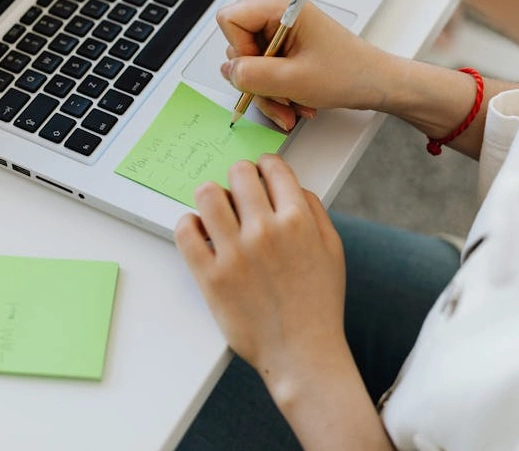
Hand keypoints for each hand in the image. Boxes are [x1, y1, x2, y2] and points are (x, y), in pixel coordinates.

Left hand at [174, 155, 347, 391]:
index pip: (272, 168)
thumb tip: (293, 186)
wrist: (301, 353)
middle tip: (238, 192)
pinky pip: (185, 230)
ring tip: (216, 211)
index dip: (265, 165)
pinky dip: (189, 224)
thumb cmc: (318, 304)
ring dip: (212, 196)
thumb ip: (315, 211)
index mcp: (298, 221)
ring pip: (207, 194)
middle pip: (238, 174)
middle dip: (239, 177)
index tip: (260, 171)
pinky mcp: (210, 275)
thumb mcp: (332, 250)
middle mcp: (265, 231)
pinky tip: (201, 232)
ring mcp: (234, 253)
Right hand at [217, 0, 398, 129]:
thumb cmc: (348, 73)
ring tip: (292, 105)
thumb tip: (228, 71)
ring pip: (251, 65)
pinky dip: (276, 92)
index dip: (238, 50)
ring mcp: (282, 34)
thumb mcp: (293, 80)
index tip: (260, 70)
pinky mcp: (287, 49)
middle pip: (238, 46)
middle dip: (256, 80)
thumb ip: (252, 75)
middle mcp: (278, 16)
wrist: (376, 84)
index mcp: (281, 7)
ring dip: (268, 92)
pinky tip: (296, 102)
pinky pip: (265, 72)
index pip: (230, 20)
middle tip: (278, 96)